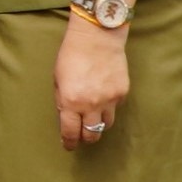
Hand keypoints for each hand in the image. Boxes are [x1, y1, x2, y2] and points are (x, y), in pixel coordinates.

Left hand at [54, 18, 130, 149]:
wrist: (97, 36)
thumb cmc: (71, 55)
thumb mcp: (58, 79)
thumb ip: (62, 101)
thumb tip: (66, 117)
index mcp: (70, 102)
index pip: (71, 132)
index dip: (69, 142)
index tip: (69, 145)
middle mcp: (91, 105)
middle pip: (91, 135)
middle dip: (85, 138)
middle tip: (82, 135)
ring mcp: (109, 100)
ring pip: (106, 125)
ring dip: (98, 124)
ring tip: (93, 116)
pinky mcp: (122, 93)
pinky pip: (116, 108)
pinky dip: (109, 106)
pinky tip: (104, 95)